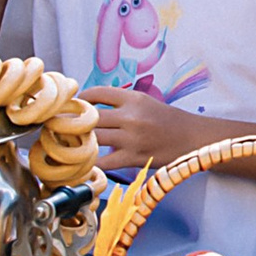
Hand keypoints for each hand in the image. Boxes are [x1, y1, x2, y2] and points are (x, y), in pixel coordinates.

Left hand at [86, 88, 216, 172]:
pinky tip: (86, 162)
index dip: (81, 98)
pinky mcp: (134, 158)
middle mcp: (132, 117)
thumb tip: (88, 106)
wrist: (192, 138)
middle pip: (92, 117)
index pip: (98, 93)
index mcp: (134, 99)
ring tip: (73, 143)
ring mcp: (132, 138)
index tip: (74, 105)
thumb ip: (119, 102)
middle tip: (64, 125)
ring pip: (95, 138)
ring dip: (81, 142)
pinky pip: (104, 162)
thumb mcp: (145, 102)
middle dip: (74, 121)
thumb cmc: (166, 120)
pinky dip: (92, 163)